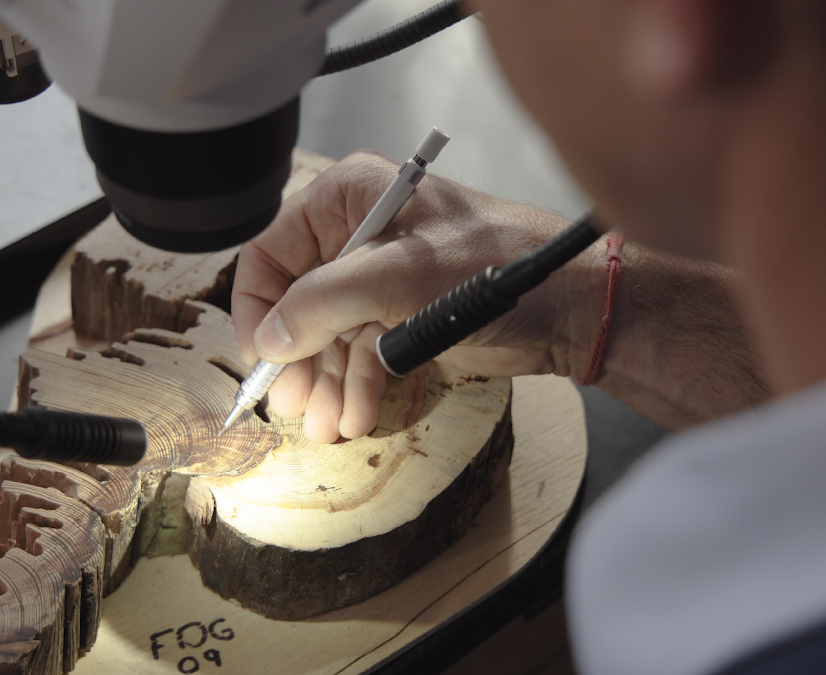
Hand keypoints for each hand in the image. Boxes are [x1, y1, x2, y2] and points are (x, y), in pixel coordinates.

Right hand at [231, 151, 577, 442]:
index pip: (274, 250)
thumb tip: (270, 340)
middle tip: (294, 404)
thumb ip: (323, 304)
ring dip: (327, 384)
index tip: (263, 356)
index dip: (260, 306)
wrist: (565, 302)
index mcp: (350, 199)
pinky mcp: (404, 316)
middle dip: (299, 358)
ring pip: (331, 337)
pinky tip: (356, 416)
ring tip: (328, 425)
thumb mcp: (397, 279)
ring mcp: (381, 280)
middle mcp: (360, 235)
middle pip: (299, 302)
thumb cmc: (493, 262)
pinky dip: (358, 387)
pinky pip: (363, 354)